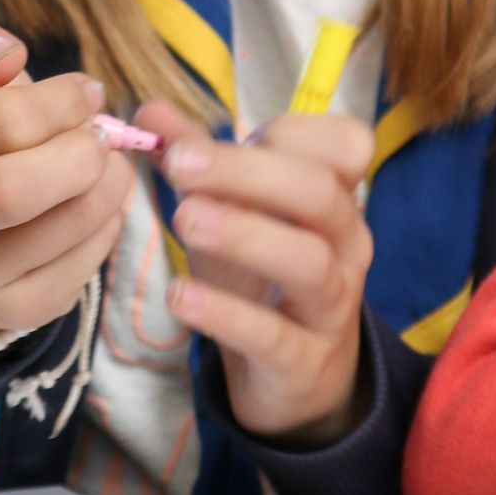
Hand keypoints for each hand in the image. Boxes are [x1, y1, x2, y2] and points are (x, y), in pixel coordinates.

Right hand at [0, 11, 131, 336]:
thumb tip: (4, 58)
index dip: (60, 102)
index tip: (85, 92)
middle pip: (13, 189)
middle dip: (80, 150)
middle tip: (99, 135)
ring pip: (65, 222)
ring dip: (108, 181)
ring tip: (102, 161)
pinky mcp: (9, 311)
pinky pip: (87, 260)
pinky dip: (108, 221)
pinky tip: (89, 203)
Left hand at [146, 100, 373, 446]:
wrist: (297, 384)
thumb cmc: (264, 283)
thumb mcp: (233, 218)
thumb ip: (197, 163)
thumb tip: (149, 109)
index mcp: (335, 200)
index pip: (346, 146)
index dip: (287, 132)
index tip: (215, 138)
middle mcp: (346, 246)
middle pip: (320, 195)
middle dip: (249, 173)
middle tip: (181, 164)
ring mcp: (332, 307)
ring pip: (309, 262)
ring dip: (245, 235)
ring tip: (184, 221)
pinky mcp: (303, 363)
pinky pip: (274, 336)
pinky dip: (227, 313)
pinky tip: (180, 296)